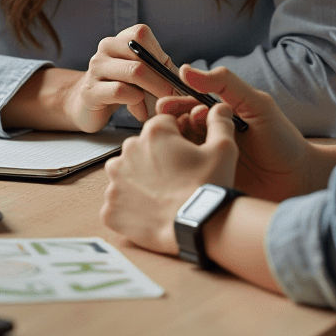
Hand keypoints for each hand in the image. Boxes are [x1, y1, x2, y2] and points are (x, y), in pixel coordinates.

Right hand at [64, 24, 178, 130]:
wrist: (89, 104)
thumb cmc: (123, 87)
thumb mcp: (143, 74)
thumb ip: (160, 69)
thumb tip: (186, 76)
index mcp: (120, 39)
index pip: (142, 33)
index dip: (158, 53)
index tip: (168, 72)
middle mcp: (106, 48)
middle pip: (141, 55)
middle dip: (162, 78)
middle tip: (173, 95)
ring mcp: (96, 68)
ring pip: (133, 72)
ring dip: (153, 90)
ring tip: (159, 104)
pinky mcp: (90, 90)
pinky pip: (120, 91)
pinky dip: (136, 103)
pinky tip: (140, 111)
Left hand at [101, 103, 238, 254]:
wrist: (200, 228)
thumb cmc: (210, 187)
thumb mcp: (224, 148)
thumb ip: (219, 121)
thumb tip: (220, 107)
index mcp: (153, 132)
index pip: (163, 125)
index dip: (177, 138)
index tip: (186, 154)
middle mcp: (127, 152)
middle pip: (142, 148)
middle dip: (156, 159)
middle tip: (177, 177)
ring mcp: (116, 183)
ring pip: (127, 174)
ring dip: (141, 182)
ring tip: (164, 196)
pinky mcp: (110, 210)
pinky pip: (118, 203)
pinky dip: (131, 208)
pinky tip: (151, 213)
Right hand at [157, 66, 321, 201]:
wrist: (299, 180)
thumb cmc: (281, 139)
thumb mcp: (256, 104)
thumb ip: (225, 83)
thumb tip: (185, 70)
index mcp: (216, 116)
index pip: (185, 105)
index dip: (174, 104)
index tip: (169, 108)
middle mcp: (208, 138)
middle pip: (176, 127)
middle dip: (172, 124)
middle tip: (180, 127)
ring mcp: (208, 163)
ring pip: (178, 151)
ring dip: (177, 146)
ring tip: (190, 147)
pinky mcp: (209, 185)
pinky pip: (188, 177)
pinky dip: (182, 171)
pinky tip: (189, 170)